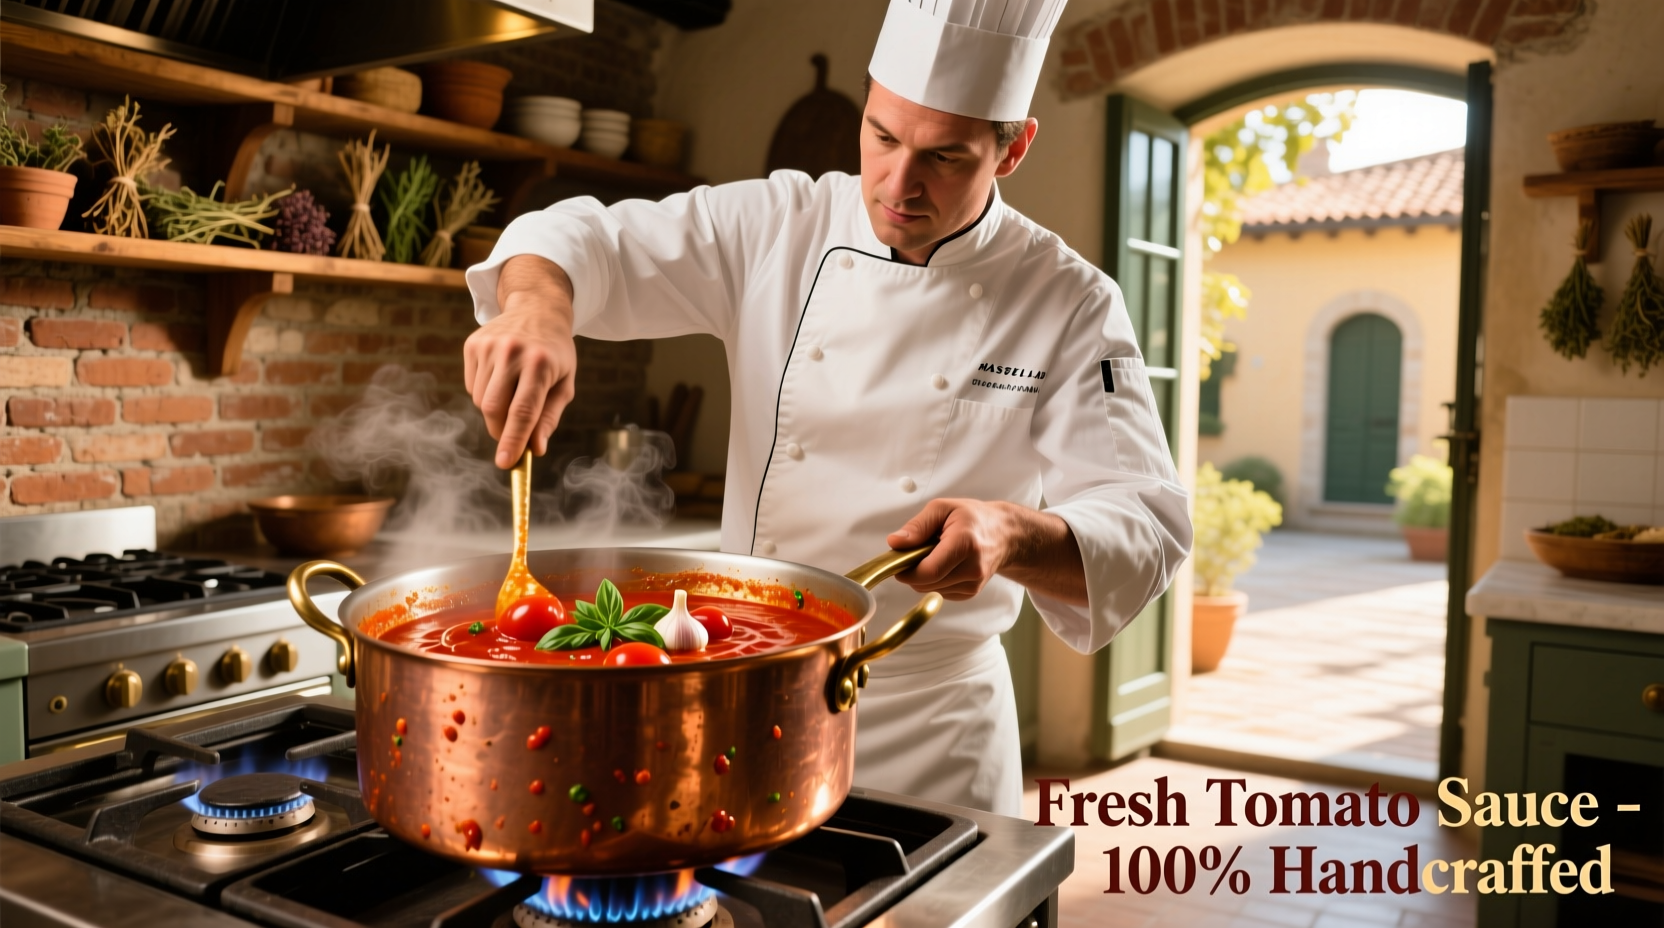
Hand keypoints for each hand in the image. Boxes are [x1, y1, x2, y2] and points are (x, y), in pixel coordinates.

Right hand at [464, 255, 578, 467]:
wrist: (536, 309)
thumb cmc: (555, 354)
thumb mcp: (564, 383)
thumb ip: (548, 418)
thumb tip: (534, 449)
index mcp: (540, 363)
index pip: (523, 411)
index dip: (513, 440)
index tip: (506, 463)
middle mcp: (512, 352)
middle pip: (494, 409)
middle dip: (501, 431)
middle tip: (511, 436)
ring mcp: (489, 346)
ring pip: (481, 401)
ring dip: (494, 411)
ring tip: (513, 393)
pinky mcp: (472, 344)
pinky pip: (471, 386)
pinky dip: (485, 393)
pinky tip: (501, 378)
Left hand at [887, 499, 1086, 604]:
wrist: (1004, 535)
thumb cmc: (972, 518)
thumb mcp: (943, 509)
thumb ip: (917, 526)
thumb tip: (894, 543)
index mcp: (965, 543)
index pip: (929, 571)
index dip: (906, 571)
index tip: (898, 560)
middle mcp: (973, 568)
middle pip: (927, 583)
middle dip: (912, 571)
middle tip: (915, 552)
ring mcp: (974, 584)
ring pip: (930, 590)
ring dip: (923, 576)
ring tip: (935, 554)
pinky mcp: (971, 592)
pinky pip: (939, 592)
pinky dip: (935, 580)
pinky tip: (945, 564)